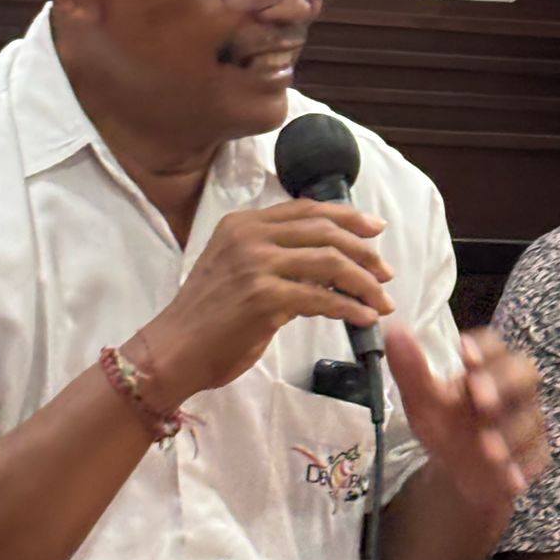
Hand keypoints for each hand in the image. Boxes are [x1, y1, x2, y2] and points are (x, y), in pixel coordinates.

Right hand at [135, 202, 395, 400]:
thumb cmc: (208, 318)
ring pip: (330, 263)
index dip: (347, 216)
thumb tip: (328, 263)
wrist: (174, 350)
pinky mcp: (264, 298)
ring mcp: (256, 265)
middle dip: (365, 252)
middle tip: (386, 273)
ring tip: (382, 300)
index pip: (307, 209)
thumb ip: (274, 256)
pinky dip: (350, 308)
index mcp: (242, 224)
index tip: (375, 229)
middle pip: (325, 232)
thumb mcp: (236, 269)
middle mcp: (249, 236)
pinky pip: (322, 299)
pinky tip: (364, 318)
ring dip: (365, 282)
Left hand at [385, 324, 547, 511]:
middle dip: (505, 384)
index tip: (466, 355)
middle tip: (482, 402)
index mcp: (483, 370)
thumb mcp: (421, 401)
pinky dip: (523, 464)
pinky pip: (538, 454)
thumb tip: (395, 329)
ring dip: (511, 432)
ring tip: (487, 449)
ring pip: (532, 417)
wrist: (457, 474)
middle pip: (525, 372)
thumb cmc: (444, 427)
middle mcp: (511, 390)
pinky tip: (509, 475)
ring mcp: (527, 420)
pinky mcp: (535, 453)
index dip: (484, 347)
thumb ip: (410, 368)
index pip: (493, 345)